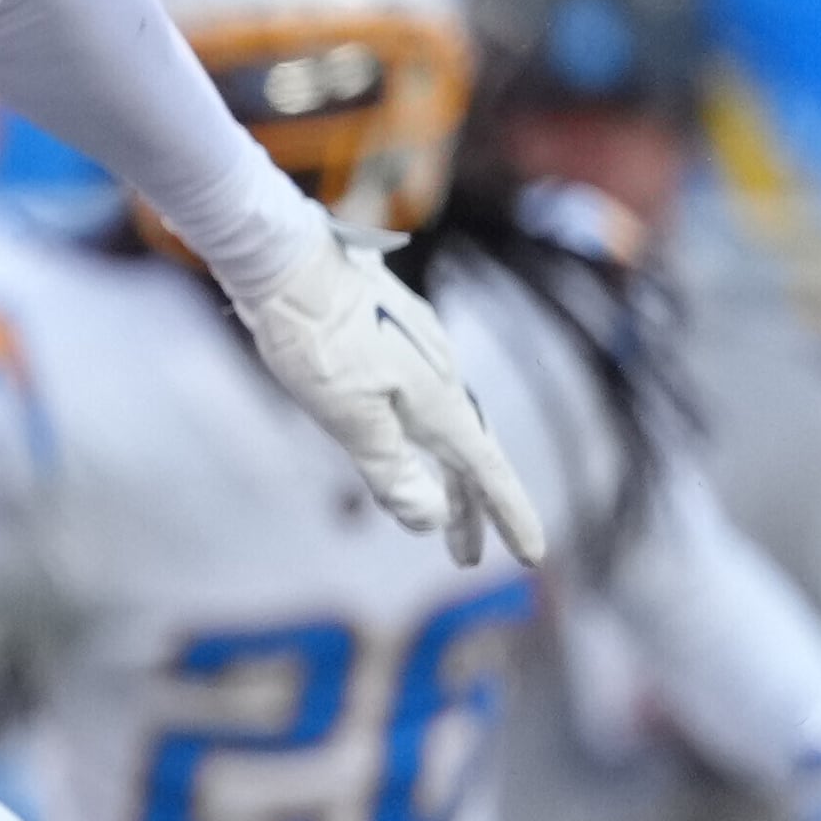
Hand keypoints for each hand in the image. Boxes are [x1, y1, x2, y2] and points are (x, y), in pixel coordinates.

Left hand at [232, 229, 545, 564]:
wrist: (288, 260)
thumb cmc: (314, 339)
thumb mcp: (348, 419)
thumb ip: (390, 471)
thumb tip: (430, 520)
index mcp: (437, 403)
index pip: (485, 472)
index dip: (508, 515)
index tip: (532, 555)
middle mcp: (440, 379)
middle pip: (464, 458)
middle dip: (469, 511)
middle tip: (466, 559)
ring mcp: (419, 356)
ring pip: (442, 430)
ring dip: (444, 478)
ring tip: (436, 519)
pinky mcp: (393, 340)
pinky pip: (421, 404)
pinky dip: (423, 442)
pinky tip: (405, 446)